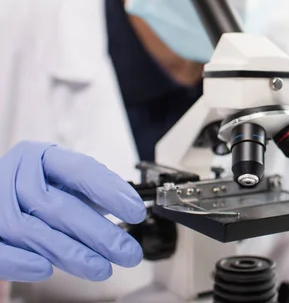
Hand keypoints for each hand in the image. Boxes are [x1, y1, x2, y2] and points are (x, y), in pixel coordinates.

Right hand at [0, 141, 146, 281]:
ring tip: (101, 268)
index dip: (111, 191)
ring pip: (31, 229)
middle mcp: (16, 174)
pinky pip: (0, 249)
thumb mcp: (66, 184)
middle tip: (127, 252)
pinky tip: (46, 269)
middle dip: (98, 233)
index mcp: (41, 156)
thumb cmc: (38, 190)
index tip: (137, 212)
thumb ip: (93, 193)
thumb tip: (131, 210)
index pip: (80, 170)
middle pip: (58, 205)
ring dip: (69, 252)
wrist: (0, 201)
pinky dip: (22, 261)